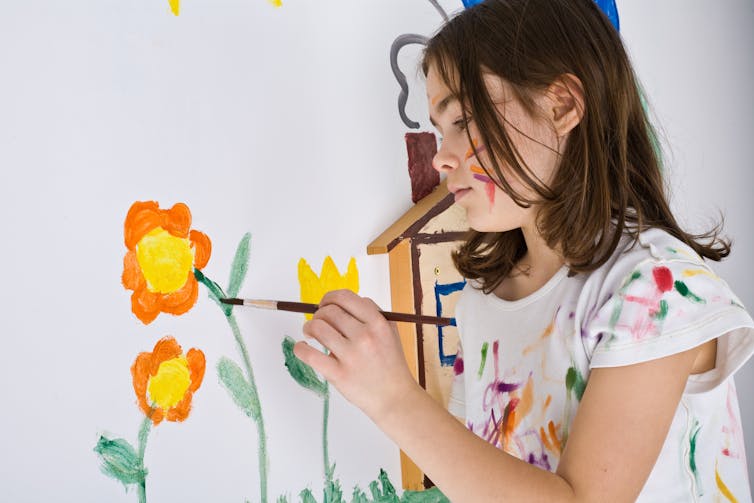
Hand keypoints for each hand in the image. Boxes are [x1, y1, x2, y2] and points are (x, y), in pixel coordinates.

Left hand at [293, 289, 419, 421]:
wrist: (395, 398)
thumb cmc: (390, 364)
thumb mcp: (390, 332)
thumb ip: (370, 314)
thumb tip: (340, 303)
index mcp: (378, 322)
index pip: (345, 297)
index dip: (330, 298)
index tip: (325, 304)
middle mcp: (365, 336)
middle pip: (329, 311)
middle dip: (319, 314)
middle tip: (318, 322)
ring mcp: (351, 356)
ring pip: (317, 328)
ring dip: (309, 327)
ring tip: (310, 333)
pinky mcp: (338, 374)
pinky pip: (309, 354)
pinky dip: (300, 348)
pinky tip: (303, 347)